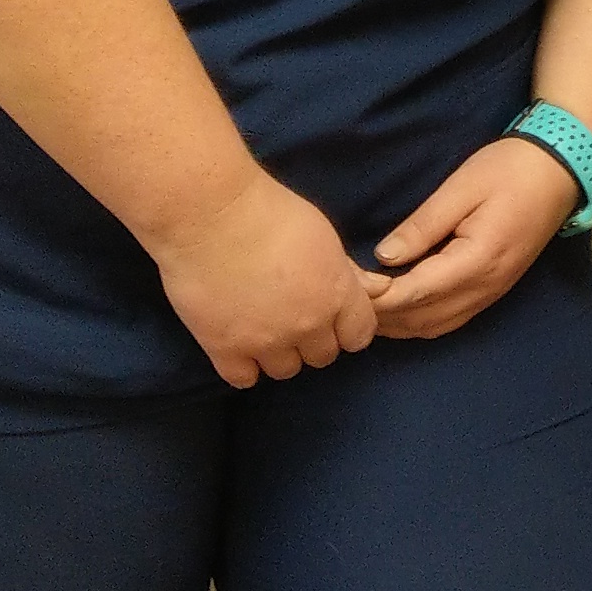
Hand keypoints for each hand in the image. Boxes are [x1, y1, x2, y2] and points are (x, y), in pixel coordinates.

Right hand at [149, 172, 380, 389]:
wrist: (210, 212)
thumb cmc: (269, 211)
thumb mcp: (323, 236)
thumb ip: (348, 273)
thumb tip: (381, 290)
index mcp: (336, 294)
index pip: (359, 336)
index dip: (346, 327)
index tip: (331, 316)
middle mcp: (307, 324)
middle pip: (322, 356)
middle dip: (312, 339)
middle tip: (290, 315)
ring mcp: (266, 341)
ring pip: (285, 370)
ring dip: (278, 353)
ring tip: (261, 327)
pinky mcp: (225, 348)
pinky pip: (244, 379)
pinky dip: (243, 366)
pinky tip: (237, 343)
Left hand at [367, 135, 581, 340]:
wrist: (560, 171)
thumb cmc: (509, 170)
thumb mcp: (461, 188)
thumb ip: (423, 226)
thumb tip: (385, 257)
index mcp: (476, 260)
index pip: (415, 293)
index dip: (377, 297)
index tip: (346, 285)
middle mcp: (484, 286)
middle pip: (421, 318)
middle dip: (381, 314)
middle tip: (346, 296)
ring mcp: (492, 293)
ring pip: (435, 326)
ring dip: (398, 323)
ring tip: (366, 305)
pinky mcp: (494, 290)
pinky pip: (450, 320)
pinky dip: (419, 321)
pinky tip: (400, 309)